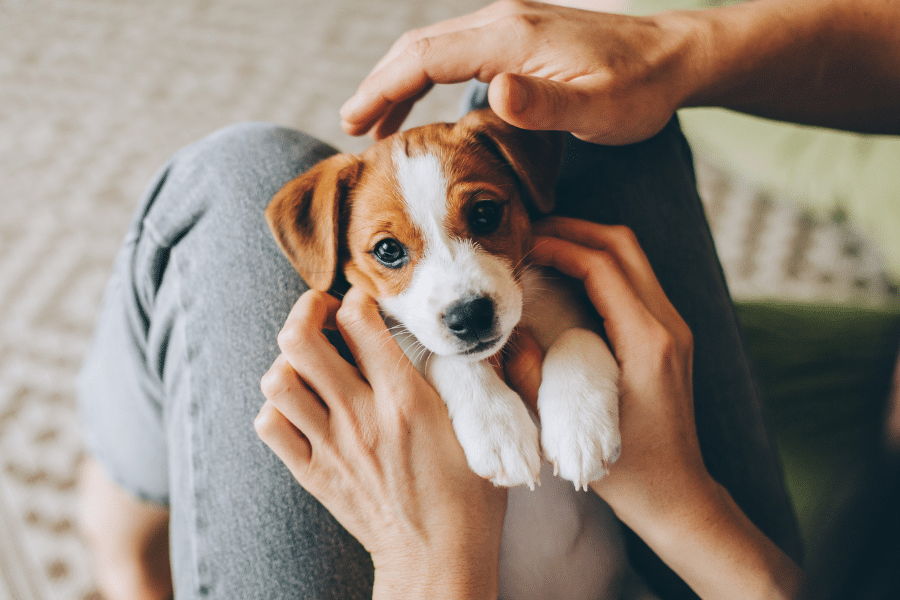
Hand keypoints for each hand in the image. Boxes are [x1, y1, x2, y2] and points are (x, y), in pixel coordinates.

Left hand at [255, 288, 505, 599]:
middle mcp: (361, 416)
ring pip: (278, 380)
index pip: (360, 321)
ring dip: (289, 361)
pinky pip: (271, 426)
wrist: (437, 559)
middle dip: (306, 311)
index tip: (365, 302)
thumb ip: (482, 379)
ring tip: (311, 362)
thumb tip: (478, 339)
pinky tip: (303, 406)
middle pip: (301, 340)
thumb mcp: (484, 430)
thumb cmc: (468, 496)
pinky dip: (278, 408)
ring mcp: (332, 446)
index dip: (358, 298)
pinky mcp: (314, 472)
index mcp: (406, 399)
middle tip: (323, 314)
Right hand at [339, 0, 699, 143]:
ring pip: (435, 48)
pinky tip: (427, 109)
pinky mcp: (520, 38)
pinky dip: (428, 79)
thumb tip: (491, 92)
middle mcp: (503, 21)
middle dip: (380, 86)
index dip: (384, 89)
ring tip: (377, 125)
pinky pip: (457, 53)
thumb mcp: (597, 108)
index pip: (425, 57)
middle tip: (352, 129)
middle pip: (419, 47)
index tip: (354, 124)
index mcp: (511, 37)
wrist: (675, 57)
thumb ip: (543, 104)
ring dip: (400, 82)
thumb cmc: (639, 89)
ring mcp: (510, 26)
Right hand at [511, 217, 708, 518]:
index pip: (603, 266)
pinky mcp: (667, 337)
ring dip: (587, 244)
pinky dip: (599, 266)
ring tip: (542, 247)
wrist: (679, 495)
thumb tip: (505, 334)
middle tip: (529, 232)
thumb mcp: (570, 429)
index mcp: (647, 342)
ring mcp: (672, 328)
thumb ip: (533, 378)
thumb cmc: (630, 472)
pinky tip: (565, 277)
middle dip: (574, 230)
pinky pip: (634, 280)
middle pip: (623, 245)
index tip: (522, 245)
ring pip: (631, 257)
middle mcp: (668, 325)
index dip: (559, 246)